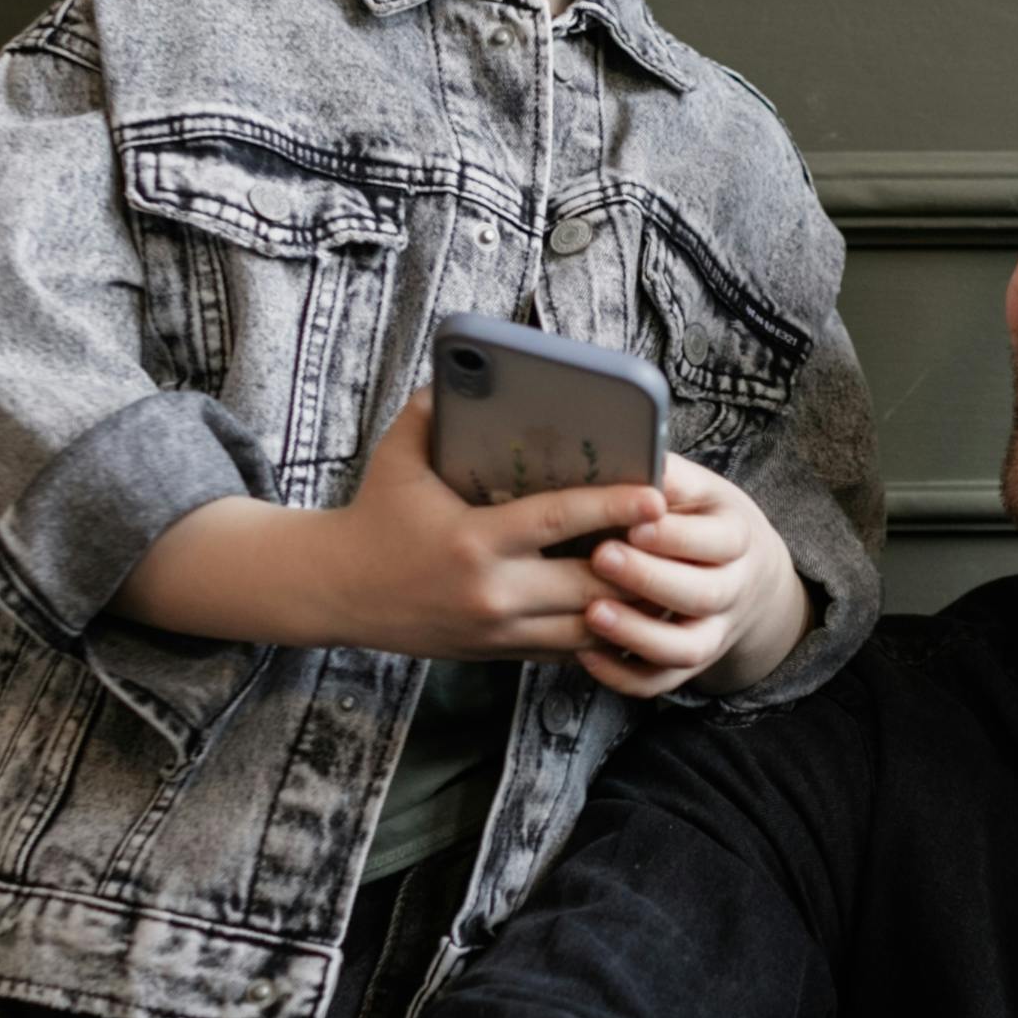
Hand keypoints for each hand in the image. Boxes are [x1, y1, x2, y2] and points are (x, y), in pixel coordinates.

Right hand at [121, 388, 664, 659]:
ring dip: (630, 604)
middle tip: (682, 537)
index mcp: (473, 542)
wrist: (336, 592)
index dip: (613, 507)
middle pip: (591, 585)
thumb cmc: (372, 516)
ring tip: (670, 575)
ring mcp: (499, 631)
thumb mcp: (395, 457)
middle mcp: (493, 594)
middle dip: (641, 563)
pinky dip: (602, 630)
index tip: (657, 493)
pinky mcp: (500, 654)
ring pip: (588, 627)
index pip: (559, 523)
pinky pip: (567, 649)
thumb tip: (469, 364)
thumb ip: (433, 411)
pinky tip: (632, 607)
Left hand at [578, 452, 813, 699]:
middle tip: (602, 557)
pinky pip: (661, 681)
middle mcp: (734, 589)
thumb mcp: (699, 488)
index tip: (635, 520)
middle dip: (651, 578)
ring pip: (686, 648)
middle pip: (703, 593)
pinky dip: (625, 675)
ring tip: (591, 614)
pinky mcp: (689, 662)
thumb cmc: (703, 519)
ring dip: (639, 634)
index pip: (717, 540)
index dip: (677, 535)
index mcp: (737, 537)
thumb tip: (625, 442)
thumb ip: (667, 475)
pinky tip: (587, 655)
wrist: (746, 575)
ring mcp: (714, 632)